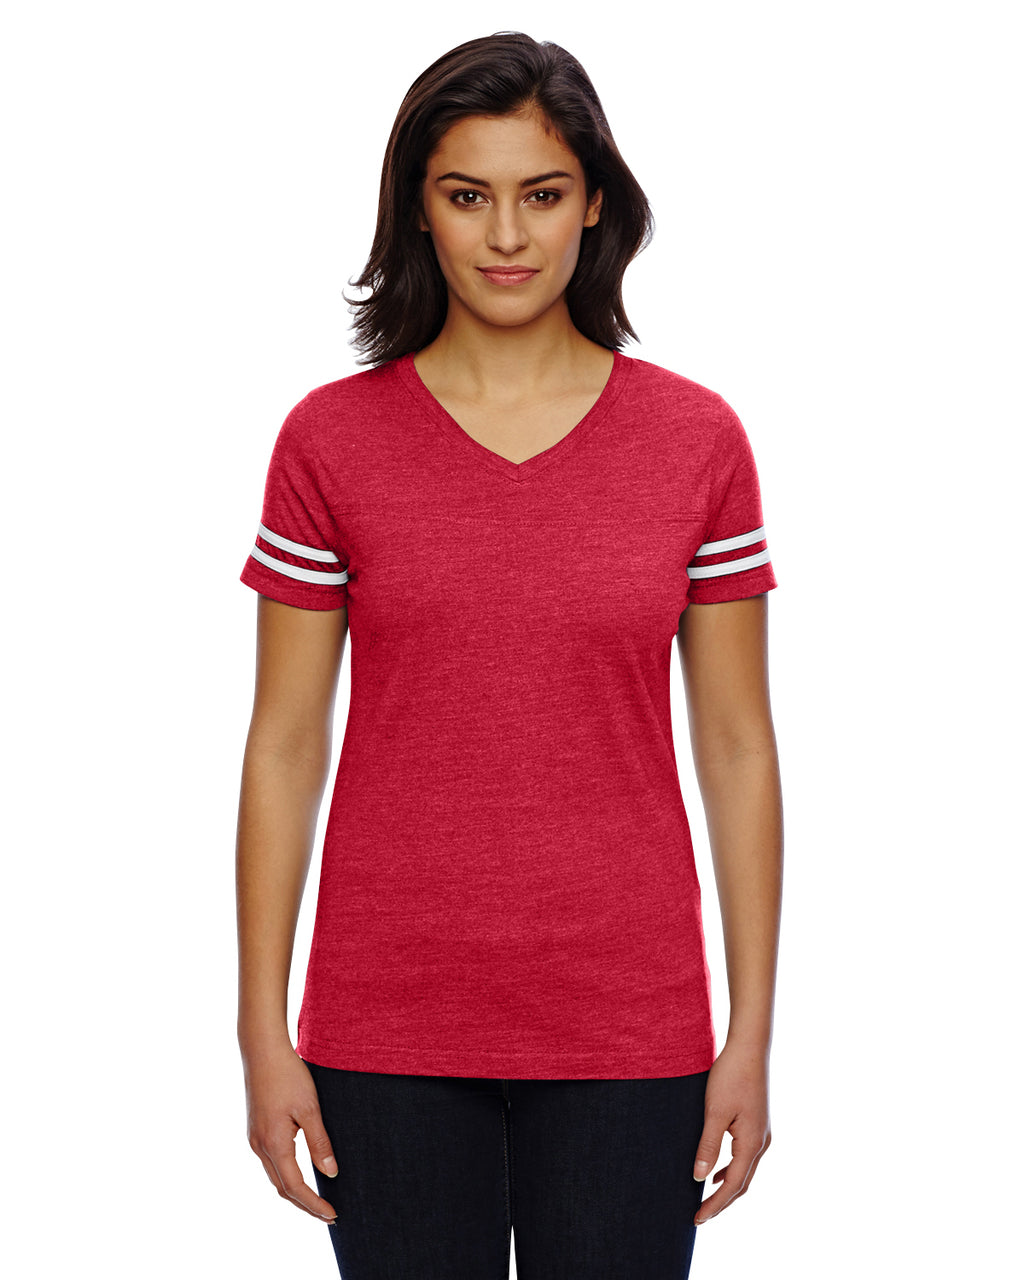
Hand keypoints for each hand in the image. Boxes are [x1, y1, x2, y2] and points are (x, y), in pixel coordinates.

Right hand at [242, 1040, 338, 1223]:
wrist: (261, 1050)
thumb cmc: (288, 1075)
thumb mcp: (310, 1108)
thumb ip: (319, 1142)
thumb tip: (331, 1174)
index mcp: (274, 1144)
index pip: (295, 1187)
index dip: (314, 1205)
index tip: (333, 1215)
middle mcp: (260, 1146)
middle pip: (282, 1188)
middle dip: (305, 1205)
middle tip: (329, 1215)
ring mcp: (255, 1139)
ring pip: (275, 1176)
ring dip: (295, 1192)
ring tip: (317, 1200)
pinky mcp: (255, 1129)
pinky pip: (271, 1162)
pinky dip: (286, 1175)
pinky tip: (299, 1173)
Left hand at [692, 1037, 771, 1224]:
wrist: (749, 1048)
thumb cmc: (730, 1076)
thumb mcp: (714, 1112)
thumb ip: (708, 1146)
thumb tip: (700, 1178)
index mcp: (752, 1144)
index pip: (733, 1186)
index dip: (715, 1205)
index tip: (697, 1219)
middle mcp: (761, 1143)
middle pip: (742, 1184)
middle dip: (721, 1202)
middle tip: (699, 1217)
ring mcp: (762, 1133)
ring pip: (744, 1171)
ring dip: (727, 1187)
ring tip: (705, 1200)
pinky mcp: (756, 1123)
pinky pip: (744, 1157)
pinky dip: (731, 1169)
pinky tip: (716, 1171)